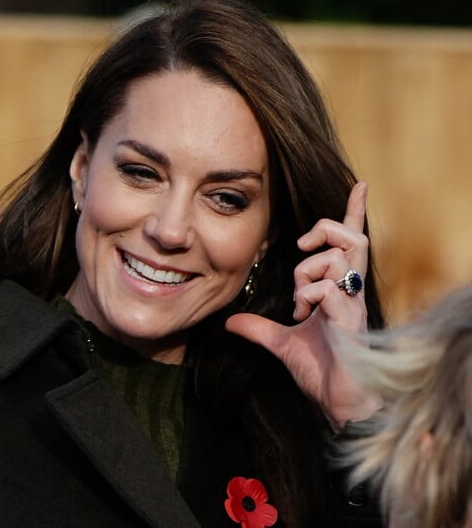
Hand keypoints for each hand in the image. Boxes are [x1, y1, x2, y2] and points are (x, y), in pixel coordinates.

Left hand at [226, 182, 380, 428]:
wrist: (338, 403)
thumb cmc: (322, 371)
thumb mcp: (282, 343)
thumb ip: (259, 329)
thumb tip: (231, 322)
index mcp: (338, 290)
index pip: (350, 243)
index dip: (353, 212)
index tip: (359, 186)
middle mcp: (350, 292)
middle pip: (352, 237)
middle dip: (325, 230)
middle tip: (301, 246)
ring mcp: (353, 304)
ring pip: (340, 256)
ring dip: (309, 269)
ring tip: (298, 297)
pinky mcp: (351, 320)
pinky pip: (328, 288)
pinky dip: (308, 295)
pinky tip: (302, 315)